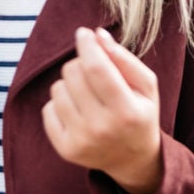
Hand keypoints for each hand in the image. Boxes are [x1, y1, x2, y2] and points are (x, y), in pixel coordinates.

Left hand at [42, 26, 162, 193]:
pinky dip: (60, 105)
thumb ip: (124, 58)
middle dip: (81, 64)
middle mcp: (102, 128)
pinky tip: (77, 112)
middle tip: (93, 74)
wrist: (132, 159)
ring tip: (86, 95)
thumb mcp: (146, 86)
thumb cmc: (139, 114)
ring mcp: (81, 141)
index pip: (96, 68)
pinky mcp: (65, 149)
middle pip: (73, 73)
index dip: (86, 45)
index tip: (83, 34)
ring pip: (57, 88)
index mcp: (126, 111)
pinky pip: (47, 109)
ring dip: (70, 84)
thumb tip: (96, 35)